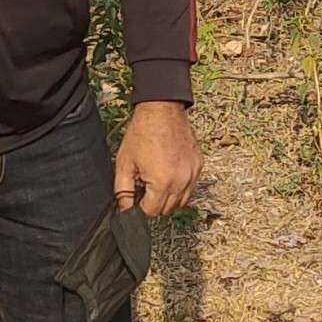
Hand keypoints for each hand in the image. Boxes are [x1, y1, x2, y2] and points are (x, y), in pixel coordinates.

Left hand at [113, 100, 201, 214]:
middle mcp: (181, 182)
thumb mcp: (124, 164)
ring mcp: (192, 174)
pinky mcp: (198, 166)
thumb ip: (123, 191)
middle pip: (167, 210)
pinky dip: (180, 185)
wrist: (162, 110)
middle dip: (154, 202)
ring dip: (168, 197)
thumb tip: (126, 210)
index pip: (152, 212)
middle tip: (145, 183)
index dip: (141, 206)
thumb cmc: (142, 133)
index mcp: (162, 182)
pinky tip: (169, 171)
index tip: (137, 194)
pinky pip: (190, 187)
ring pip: (181, 202)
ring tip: (157, 178)